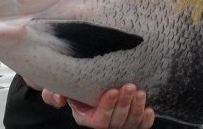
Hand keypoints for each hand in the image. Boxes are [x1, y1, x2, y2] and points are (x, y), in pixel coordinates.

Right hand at [39, 83, 154, 128]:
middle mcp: (102, 122)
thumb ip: (53, 92)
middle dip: (124, 105)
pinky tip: (149, 109)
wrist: (88, 79)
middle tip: (130, 87)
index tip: (112, 90)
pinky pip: (140, 126)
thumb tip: (59, 99)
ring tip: (140, 92)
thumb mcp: (59, 86)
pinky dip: (145, 120)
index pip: (98, 121)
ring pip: (129, 124)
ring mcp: (117, 122)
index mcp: (85, 117)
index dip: (107, 107)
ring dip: (136, 109)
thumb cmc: (74, 83)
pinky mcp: (130, 119)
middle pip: (115, 122)